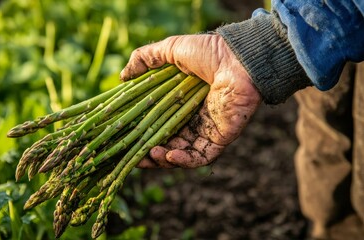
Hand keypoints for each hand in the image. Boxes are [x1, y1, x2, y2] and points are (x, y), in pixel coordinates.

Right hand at [121, 34, 261, 167]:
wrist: (240, 58)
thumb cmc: (209, 52)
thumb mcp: (171, 50)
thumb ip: (146, 59)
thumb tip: (123, 77)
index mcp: (181, 100)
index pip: (158, 121)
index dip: (142, 130)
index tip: (125, 135)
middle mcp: (193, 118)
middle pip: (167, 142)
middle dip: (149, 152)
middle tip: (134, 156)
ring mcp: (207, 129)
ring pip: (181, 153)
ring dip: (163, 159)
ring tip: (148, 156)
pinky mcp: (220, 137)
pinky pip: (200, 156)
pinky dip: (183, 160)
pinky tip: (168, 156)